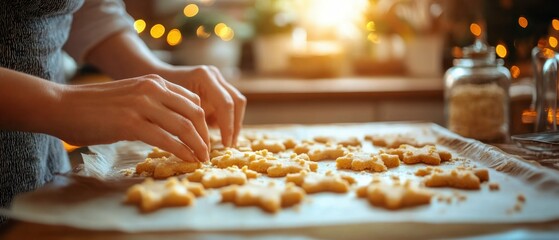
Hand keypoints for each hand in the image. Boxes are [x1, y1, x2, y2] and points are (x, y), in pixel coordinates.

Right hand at [54, 74, 209, 161]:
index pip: (192, 101)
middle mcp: (153, 88)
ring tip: (202, 160)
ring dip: (198, 146)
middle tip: (208, 153)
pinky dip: (182, 151)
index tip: (206, 139)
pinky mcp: (131, 122)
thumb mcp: (131, 96)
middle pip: (195, 113)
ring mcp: (142, 104)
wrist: (62, 106)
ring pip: (185, 126)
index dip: (204, 122)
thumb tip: (173, 123)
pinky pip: (167, 139)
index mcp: (154, 81)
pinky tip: (187, 160)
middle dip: (205, 136)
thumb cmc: (94, 106)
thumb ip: (153, 104)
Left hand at [160, 65, 246, 146]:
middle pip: (237, 102)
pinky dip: (228, 120)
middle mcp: (213, 75)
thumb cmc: (160, 95)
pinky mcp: (219, 87)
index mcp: (203, 77)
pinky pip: (231, 105)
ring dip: (234, 123)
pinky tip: (220, 133)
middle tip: (229, 145)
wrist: (156, 78)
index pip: (225, 104)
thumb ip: (191, 121)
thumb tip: (203, 145)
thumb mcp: (173, 108)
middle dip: (235, 126)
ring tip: (227, 142)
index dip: (228, 127)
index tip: (225, 145)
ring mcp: (218, 79)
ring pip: (238, 103)